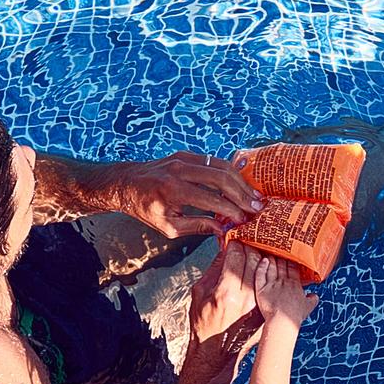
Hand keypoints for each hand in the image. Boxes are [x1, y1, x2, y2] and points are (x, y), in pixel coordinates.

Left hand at [108, 151, 263, 237]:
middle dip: (242, 194)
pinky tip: (240, 184)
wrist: (126, 183)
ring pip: (221, 165)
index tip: (244, 220)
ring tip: (253, 195)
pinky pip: (214, 161)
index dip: (231, 211)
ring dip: (240, 181)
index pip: (212, 200)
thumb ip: (197, 226)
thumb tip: (222, 229)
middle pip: (221, 178)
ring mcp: (183, 159)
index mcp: (173, 190)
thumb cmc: (146, 208)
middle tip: (257, 206)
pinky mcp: (186, 154)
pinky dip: (230, 172)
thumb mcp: (168, 226)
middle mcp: (180, 170)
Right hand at [187, 244, 264, 364]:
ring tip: (257, 252)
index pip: (237, 256)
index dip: (235, 244)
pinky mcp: (265, 308)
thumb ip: (214, 269)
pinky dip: (269, 273)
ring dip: (262, 258)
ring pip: (266, 270)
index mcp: (227, 292)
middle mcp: (246, 297)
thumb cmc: (204, 321)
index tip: (234, 240)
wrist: (216, 349)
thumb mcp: (200, 292)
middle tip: (246, 243)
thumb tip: (226, 249)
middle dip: (250, 247)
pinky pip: (271, 284)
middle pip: (254, 260)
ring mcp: (259, 303)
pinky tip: (266, 268)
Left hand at [252, 252, 318, 328]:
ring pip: (271, 268)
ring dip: (271, 259)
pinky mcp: (261, 289)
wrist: (282, 321)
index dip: (291, 260)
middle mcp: (283, 281)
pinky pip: (260, 274)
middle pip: (282, 265)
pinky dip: (262, 266)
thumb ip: (312, 299)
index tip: (290, 255)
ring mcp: (271, 284)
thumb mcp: (308, 307)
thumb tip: (315, 296)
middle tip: (279, 250)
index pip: (293, 268)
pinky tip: (263, 260)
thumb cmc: (295, 315)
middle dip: (281, 257)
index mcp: (294, 284)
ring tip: (271, 252)